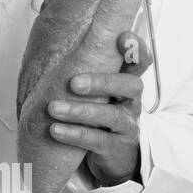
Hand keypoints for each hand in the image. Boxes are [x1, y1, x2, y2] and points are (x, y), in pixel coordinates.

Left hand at [47, 30, 151, 186]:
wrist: (111, 156)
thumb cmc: (97, 114)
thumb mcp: (95, 90)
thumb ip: (85, 69)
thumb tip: (52, 40)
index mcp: (126, 83)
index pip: (140, 61)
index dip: (136, 48)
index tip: (122, 37)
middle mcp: (131, 101)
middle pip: (130, 86)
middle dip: (102, 82)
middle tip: (73, 83)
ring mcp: (127, 125)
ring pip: (112, 115)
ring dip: (80, 111)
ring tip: (54, 109)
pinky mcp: (116, 147)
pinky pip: (98, 140)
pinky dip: (76, 135)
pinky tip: (56, 130)